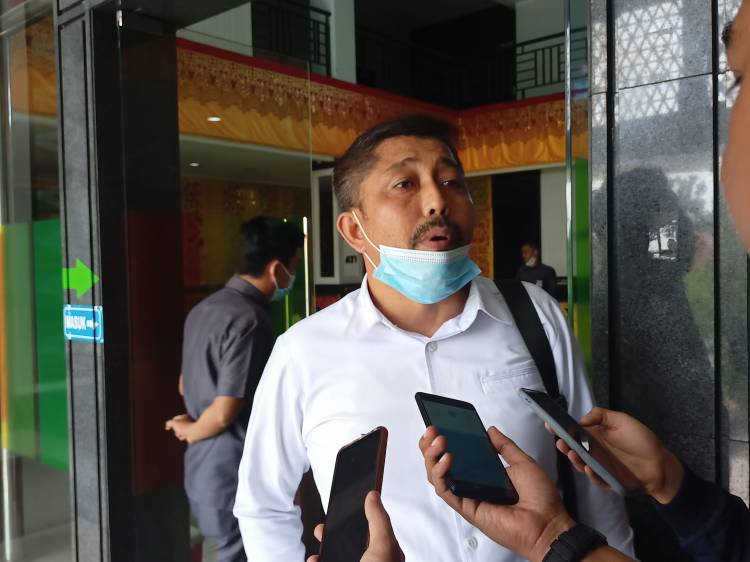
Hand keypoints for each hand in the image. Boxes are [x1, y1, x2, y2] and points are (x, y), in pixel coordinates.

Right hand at [164, 414, 195, 442]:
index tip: (167, 428)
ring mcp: (189, 428)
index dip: (171, 423)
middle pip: (176, 427)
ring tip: (182, 433)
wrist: (194, 433)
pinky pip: (183, 437)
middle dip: (176, 430)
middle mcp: (187, 422)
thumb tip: (167, 426)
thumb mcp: (174, 423)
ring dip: (179, 434)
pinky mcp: (190, 434)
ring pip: (179, 433)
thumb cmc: (184, 426)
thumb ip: (169, 423)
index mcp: (184, 417)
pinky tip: (186, 436)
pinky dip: (183, 437)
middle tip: (178, 430)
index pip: (175, 419)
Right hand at [307, 491, 403, 561]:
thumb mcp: (384, 546)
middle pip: (353, 539)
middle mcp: (371, 561)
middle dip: (338, 527)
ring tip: (320, 533)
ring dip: (326, 543)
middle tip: (328, 519)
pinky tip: (314, 559)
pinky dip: (318, 560)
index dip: (363, 512)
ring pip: (338, 552)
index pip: (373, 527)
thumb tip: (373, 495)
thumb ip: (378, 520)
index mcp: (385, 553)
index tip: (351, 497)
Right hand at [419, 426, 573, 561]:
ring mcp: (468, 496)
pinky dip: (441, 474)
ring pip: (438, 478)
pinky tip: (446, 459)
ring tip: (438, 441)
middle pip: (440, 466)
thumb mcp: (523, 462)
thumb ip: (505, 446)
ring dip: (432, 457)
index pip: (457, 456)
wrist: (548, 522)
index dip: (444, 442)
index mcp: (485, 474)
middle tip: (433, 431)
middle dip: (431, 447)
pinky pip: (446, 491)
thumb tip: (491, 431)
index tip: (440, 425)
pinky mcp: (467, 508)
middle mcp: (473, 485)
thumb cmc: (541, 499)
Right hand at [556, 407, 683, 503]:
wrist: (661, 465)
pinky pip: (595, 477)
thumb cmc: (642, 441)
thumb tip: (581, 419)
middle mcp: (594, 450)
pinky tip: (589, 467)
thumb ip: (600, 415)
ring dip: (574, 458)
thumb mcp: (622, 420)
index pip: (574, 430)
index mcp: (595, 435)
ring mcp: (599, 465)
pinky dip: (590, 473)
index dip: (561, 428)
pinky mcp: (606, 479)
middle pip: (573, 447)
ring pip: (580, 463)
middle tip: (560, 441)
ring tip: (571, 452)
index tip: (550, 425)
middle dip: (564, 444)